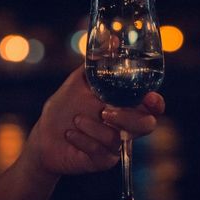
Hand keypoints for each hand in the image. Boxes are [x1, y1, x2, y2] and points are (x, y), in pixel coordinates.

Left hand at [25, 66, 164, 176]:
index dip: (156, 103)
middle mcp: (124, 125)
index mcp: (123, 105)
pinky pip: (102, 152)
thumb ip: (97, 63)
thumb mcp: (78, 82)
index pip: (151, 106)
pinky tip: (70, 133)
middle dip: (128, 118)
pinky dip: (83, 140)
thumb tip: (114, 38)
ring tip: (75, 120)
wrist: (44, 137)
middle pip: (147, 125)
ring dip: (94, 128)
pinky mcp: (103, 160)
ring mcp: (115, 145)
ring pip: (120, 139)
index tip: (149, 98)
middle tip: (105, 112)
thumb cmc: (63, 108)